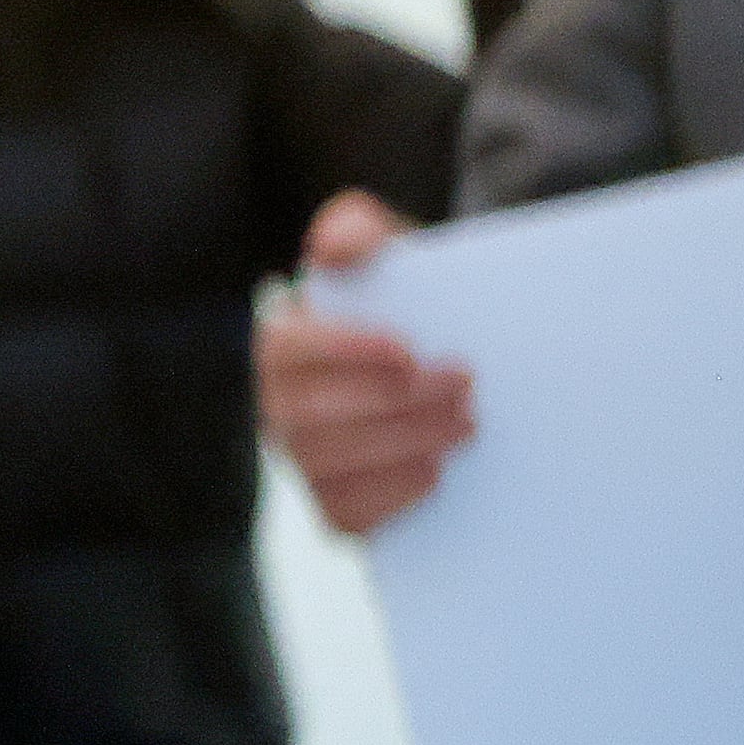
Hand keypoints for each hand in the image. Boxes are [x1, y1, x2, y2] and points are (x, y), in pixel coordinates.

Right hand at [259, 188, 469, 536]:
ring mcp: (303, 462)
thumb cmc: (416, 304)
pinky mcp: (335, 506)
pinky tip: (436, 472)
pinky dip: (391, 496)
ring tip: (467, 425)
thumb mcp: (396, 254)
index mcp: (282, 344)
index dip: (343, 353)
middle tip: (466, 386)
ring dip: (403, 444)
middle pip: (309, 416)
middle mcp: (277, 408)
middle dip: (392, 404)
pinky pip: (345, 514)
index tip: (408, 349)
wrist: (450, 359)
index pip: (287, 350)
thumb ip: (359, 230)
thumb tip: (331, 247)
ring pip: (329, 466)